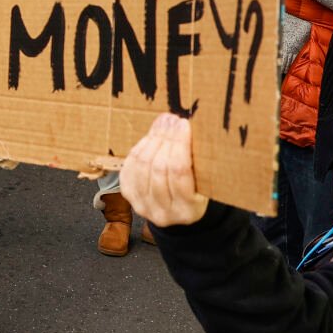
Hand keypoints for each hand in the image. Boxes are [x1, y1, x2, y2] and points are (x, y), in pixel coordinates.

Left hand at [119, 112, 208, 227]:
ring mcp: (142, 205)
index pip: (179, 172)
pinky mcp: (129, 195)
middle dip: (166, 139)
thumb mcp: (204, 182)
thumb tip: (183, 124)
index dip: (180, 144)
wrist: (175, 210)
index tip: (184, 124)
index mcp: (187, 211)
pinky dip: (141, 147)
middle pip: (158, 167)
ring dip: (153, 139)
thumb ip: (195, 159)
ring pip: (142, 165)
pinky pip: (130, 165)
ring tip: (163, 124)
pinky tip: (151, 137)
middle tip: (172, 119)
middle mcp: (163, 213)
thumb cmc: (196, 191)